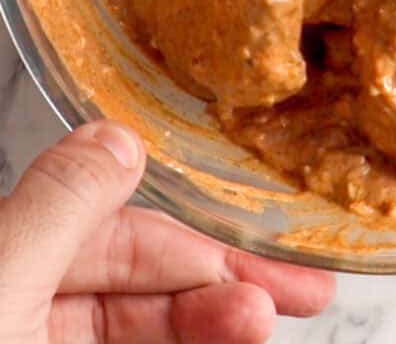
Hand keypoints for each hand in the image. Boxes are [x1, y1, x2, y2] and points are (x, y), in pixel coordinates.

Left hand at [0, 121, 333, 342]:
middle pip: (139, 293)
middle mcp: (18, 313)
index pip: (115, 239)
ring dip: (207, 329)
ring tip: (262, 325)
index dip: (197, 246)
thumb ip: (52, 213)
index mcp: (5, 267)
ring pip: (139, 338)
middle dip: (220, 290)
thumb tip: (115, 139)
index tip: (265, 262)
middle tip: (299, 298)